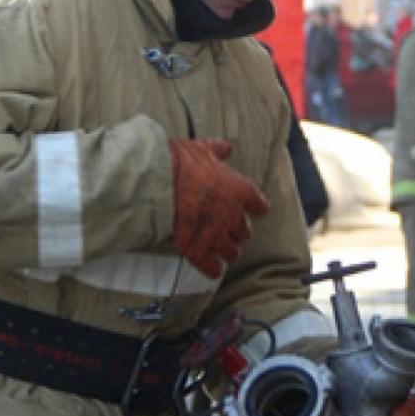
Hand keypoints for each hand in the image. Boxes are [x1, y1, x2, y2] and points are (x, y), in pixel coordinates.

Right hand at [169, 139, 270, 277]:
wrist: (155, 182)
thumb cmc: (179, 162)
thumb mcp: (201, 149)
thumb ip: (217, 150)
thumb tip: (228, 146)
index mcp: (239, 190)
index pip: (259, 205)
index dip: (256, 208)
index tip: (254, 209)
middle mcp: (232, 216)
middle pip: (245, 232)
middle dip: (238, 232)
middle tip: (230, 231)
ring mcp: (216, 235)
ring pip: (232, 252)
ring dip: (228, 251)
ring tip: (222, 250)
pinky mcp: (197, 250)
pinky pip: (212, 267)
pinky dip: (213, 269)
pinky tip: (212, 269)